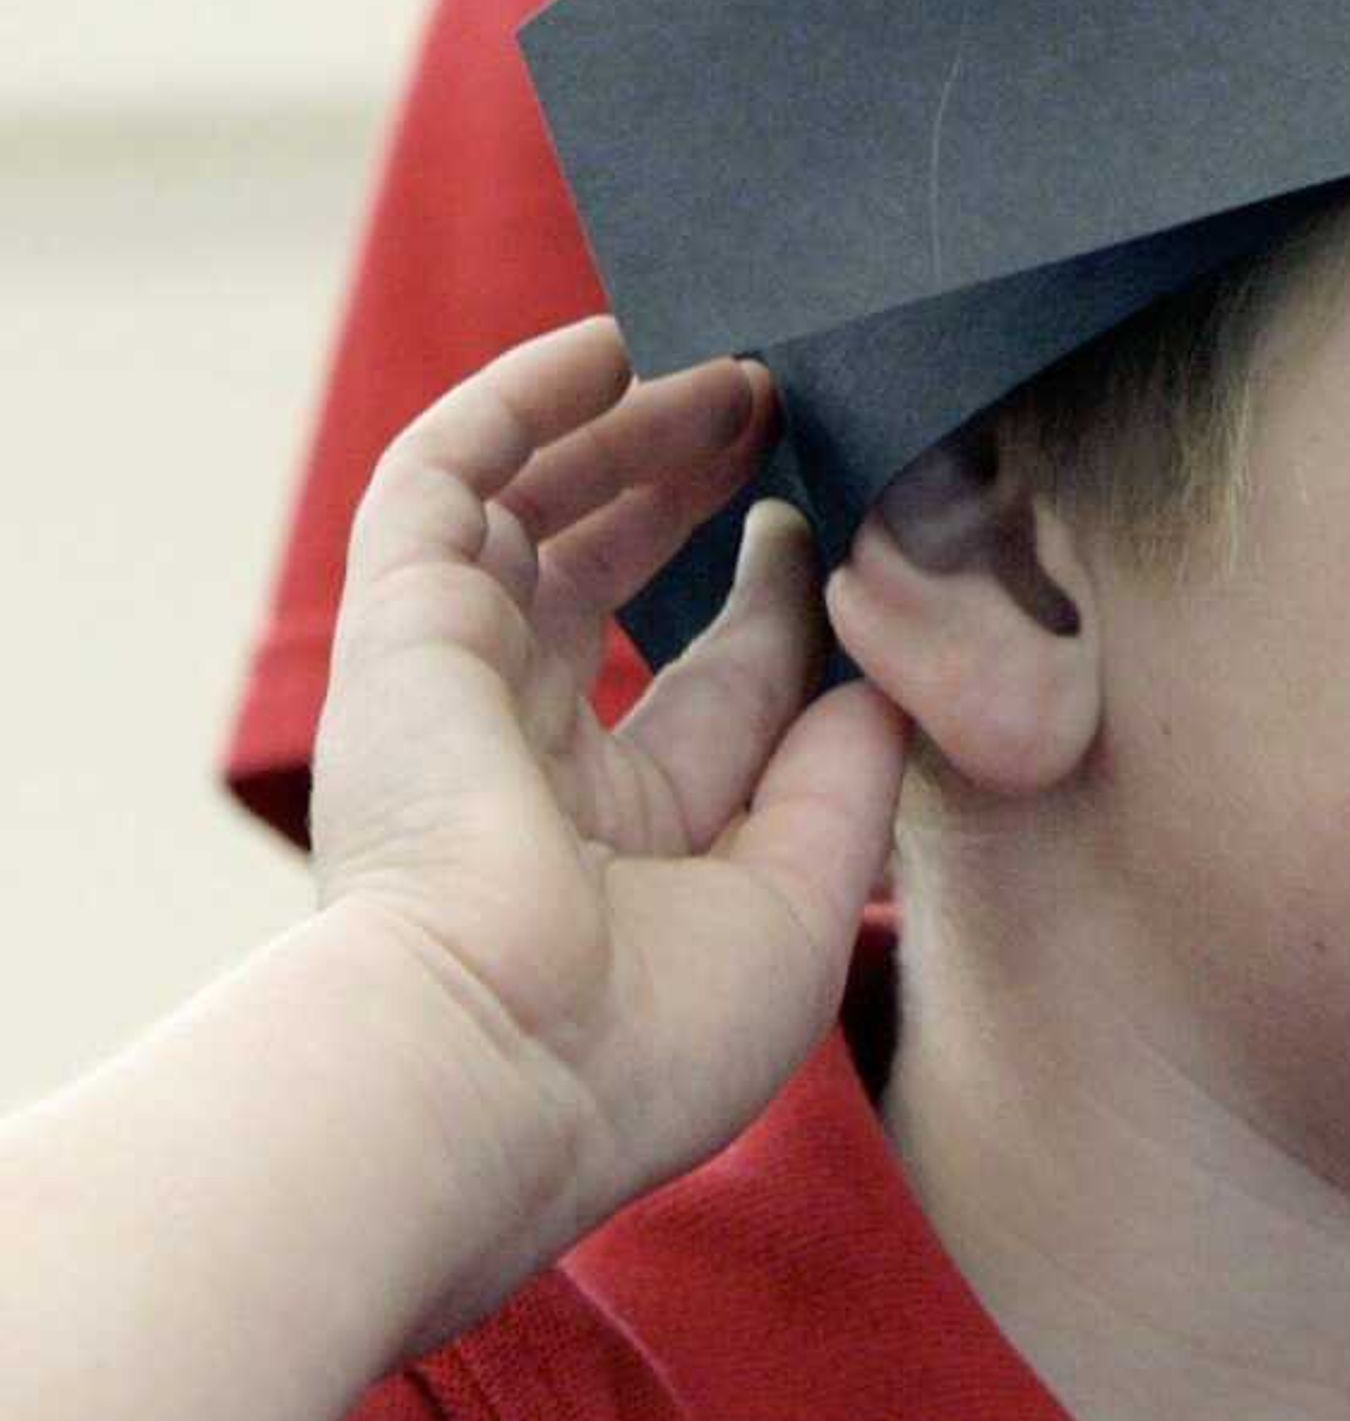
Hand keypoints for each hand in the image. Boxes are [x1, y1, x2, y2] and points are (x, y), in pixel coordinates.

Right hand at [307, 317, 907, 1348]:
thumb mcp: (800, 901)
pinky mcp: (397, 633)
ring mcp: (454, 692)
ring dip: (627, 430)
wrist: (484, 1074)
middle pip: (615, 580)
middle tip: (788, 407)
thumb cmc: (643, 1037)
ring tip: (733, 364)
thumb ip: (848, 777)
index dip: (787, 595)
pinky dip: (515, 403)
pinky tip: (603, 346)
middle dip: (702, 489)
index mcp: (623, 841)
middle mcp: (527, 763)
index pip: (722, 680)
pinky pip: (441, 481)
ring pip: (532, 514)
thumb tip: (881, 671)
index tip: (850, 520)